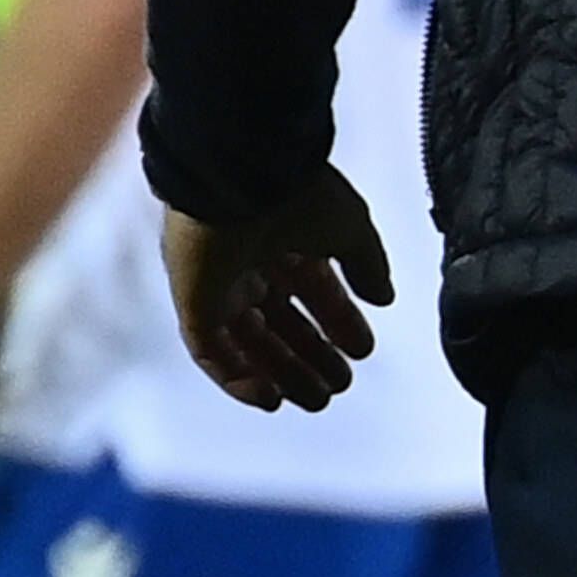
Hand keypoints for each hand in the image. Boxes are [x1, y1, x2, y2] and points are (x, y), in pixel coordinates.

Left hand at [162, 171, 396, 414]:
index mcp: (286, 242)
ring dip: (279, 374)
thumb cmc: (295, 193)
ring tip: (313, 399)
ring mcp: (217, 285)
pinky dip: (236, 379)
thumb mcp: (350, 230)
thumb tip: (384, 298)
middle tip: (337, 386)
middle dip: (309, 357)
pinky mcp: (192, 302)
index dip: (337, 323)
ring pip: (246, 344)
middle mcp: (249, 265)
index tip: (362, 350)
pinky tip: (269, 397)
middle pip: (279, 325)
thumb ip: (367, 266)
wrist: (241, 176)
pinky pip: (209, 352)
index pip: (311, 292)